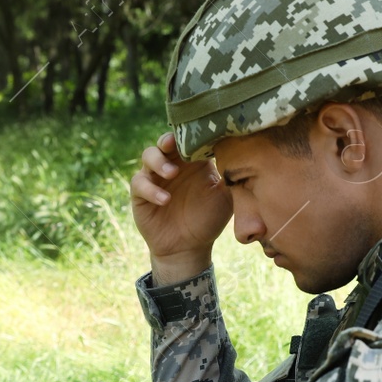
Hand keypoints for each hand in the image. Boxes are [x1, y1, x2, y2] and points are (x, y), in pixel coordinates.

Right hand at [131, 131, 231, 283]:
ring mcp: (155, 178)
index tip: (198, 134)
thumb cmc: (209, 220)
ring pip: (148, 155)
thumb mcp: (225, 197)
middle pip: (165, 141)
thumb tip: (241, 153)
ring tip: (171, 173)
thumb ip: (230, 176)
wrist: (189, 248)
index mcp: (192, 161)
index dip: (190, 134)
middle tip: (173, 143)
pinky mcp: (141, 194)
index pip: (188, 139)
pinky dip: (151, 189)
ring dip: (158, 161)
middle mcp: (172, 164)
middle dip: (168, 139)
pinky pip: (139, 184)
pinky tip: (165, 200)